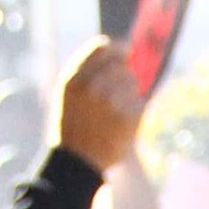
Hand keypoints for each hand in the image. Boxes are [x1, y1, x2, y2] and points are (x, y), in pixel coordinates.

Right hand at [53, 40, 147, 180]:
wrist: (79, 161)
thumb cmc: (74, 123)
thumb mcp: (68, 92)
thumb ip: (88, 68)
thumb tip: (122, 48)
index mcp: (74, 78)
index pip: (102, 48)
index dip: (117, 47)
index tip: (126, 49)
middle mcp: (92, 87)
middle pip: (121, 64)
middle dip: (122, 74)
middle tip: (115, 90)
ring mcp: (112, 102)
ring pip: (132, 82)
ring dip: (128, 92)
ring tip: (114, 109)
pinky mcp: (129, 117)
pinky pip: (140, 101)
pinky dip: (135, 109)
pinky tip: (122, 122)